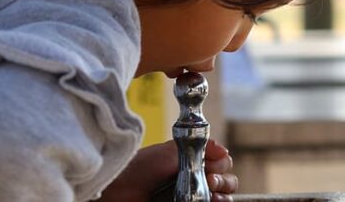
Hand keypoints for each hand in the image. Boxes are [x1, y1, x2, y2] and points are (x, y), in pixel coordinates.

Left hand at [97, 139, 237, 201]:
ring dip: (223, 195)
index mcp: (192, 162)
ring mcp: (191, 198)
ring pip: (222, 199)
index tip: (212, 165)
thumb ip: (198, 148)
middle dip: (224, 180)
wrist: (118, 190)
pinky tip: (210, 201)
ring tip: (212, 194)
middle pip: (226, 183)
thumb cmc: (140, 168)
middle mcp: (195, 180)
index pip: (221, 164)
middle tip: (211, 180)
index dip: (221, 164)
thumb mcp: (169, 151)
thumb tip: (223, 151)